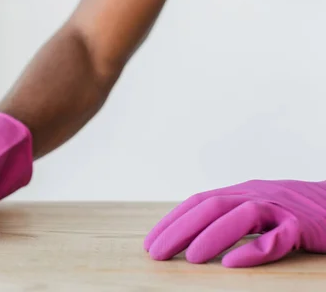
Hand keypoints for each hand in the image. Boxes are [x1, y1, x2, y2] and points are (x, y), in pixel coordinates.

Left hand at [144, 179, 325, 266]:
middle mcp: (255, 195)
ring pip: (241, 216)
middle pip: (211, 206)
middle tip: (157, 254)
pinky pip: (277, 237)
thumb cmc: (296, 210)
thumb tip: (192, 235)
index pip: (198, 202)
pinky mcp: (304, 227)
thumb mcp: (258, 205)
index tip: (151, 242)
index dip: (172, 221)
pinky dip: (255, 250)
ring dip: (211, 237)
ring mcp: (280, 208)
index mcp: (241, 192)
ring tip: (190, 258)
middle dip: (179, 230)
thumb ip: (230, 214)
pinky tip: (234, 264)